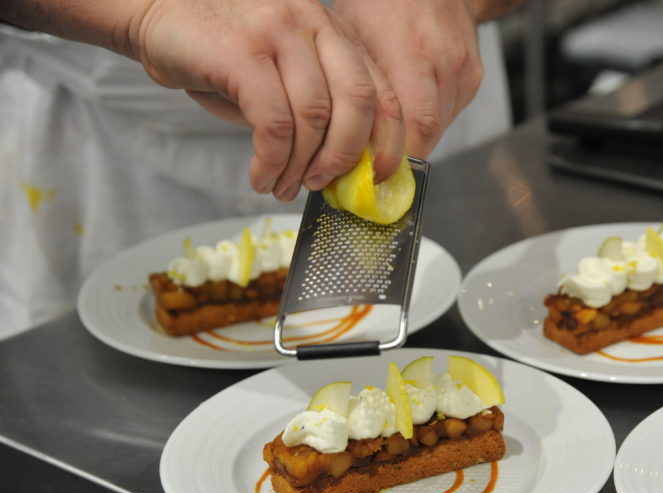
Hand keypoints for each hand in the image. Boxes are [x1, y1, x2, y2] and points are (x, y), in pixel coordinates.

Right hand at [129, 0, 404, 199]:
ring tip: (283, 186)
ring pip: (314, 119)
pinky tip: (261, 176)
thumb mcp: (281, 72)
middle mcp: (314, 24)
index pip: (382, 90)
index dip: (389, 141)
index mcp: (333, 32)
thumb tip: (343, 166)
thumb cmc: (220, 51)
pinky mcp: (243, 53)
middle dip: (346, 157)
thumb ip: (317, 107)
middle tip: (323, 184)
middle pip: (358, 103)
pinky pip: (274, 125)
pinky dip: (272, 162)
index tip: (378, 177)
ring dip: (300, 167)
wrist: (154, 10)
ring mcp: (279, 33)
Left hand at [332, 0, 483, 161]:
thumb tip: (339, 142)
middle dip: (401, 156)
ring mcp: (463, 70)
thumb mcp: (350, 35)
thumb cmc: (381, 2)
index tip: (371, 173)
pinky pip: (449, 112)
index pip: (413, 124)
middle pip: (429, 133)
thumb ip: (349, 87)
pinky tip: (410, 102)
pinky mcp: (474, 76)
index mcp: (410, 49)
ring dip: (413, 138)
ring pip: (439, 127)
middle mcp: (443, 62)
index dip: (393, 157)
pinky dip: (427, 118)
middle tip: (376, 166)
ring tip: (388, 129)